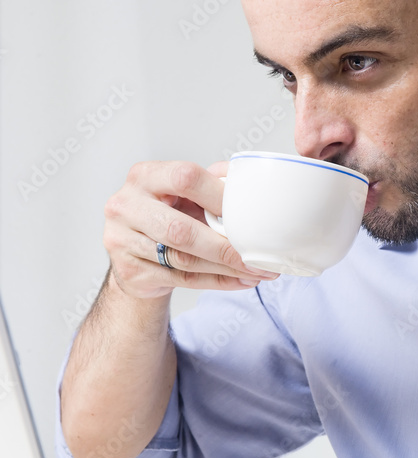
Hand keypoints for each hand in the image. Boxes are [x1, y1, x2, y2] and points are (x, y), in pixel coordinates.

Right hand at [103, 160, 277, 297]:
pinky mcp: (128, 271)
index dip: (218, 196)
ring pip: (183, 260)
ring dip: (225, 268)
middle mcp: (126, 205)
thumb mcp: (182, 194)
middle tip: (256, 256)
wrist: (132, 252)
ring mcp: (121, 240)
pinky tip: (239, 280)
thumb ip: (210, 185)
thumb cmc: (165, 215)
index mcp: (144, 176)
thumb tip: (246, 184)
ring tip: (254, 271)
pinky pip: (181, 280)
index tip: (247, 213)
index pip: (185, 179)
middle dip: (224, 246)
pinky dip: (216, 281)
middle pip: (180, 230)